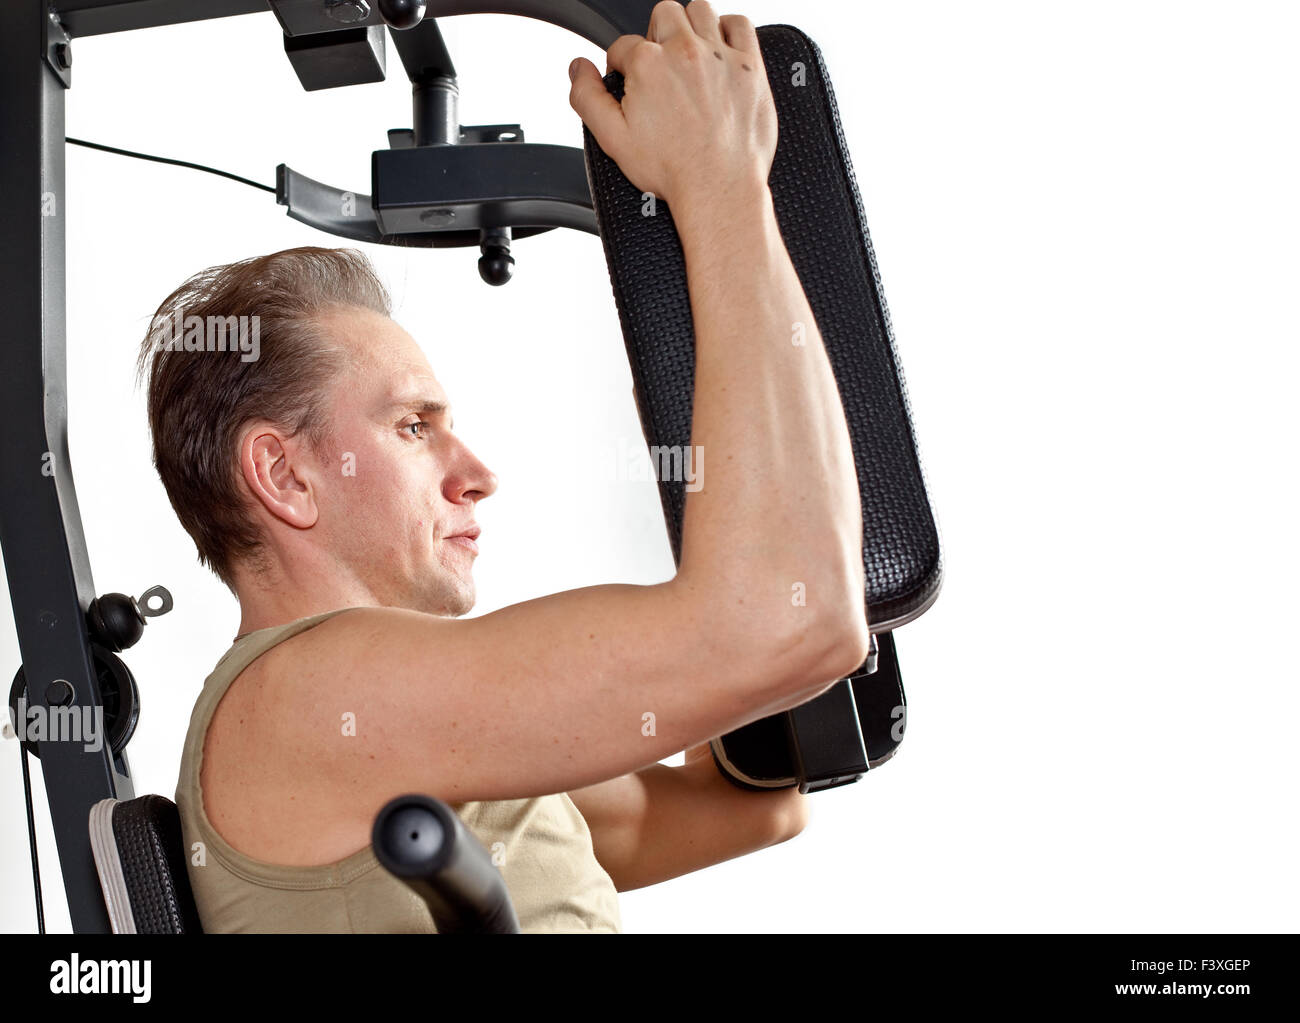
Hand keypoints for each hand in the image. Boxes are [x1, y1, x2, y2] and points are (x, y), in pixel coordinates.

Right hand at [567, 1, 777, 208]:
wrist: (718, 188)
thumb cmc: (672, 169)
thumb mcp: (612, 138)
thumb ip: (586, 97)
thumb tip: (579, 68)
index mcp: (647, 64)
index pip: (624, 45)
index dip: (623, 66)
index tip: (632, 85)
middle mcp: (684, 51)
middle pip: (664, 14)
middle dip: (657, 36)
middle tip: (660, 67)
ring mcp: (719, 56)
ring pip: (700, 11)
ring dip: (691, 27)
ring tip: (689, 57)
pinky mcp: (749, 66)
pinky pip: (740, 25)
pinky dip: (729, 30)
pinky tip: (721, 51)